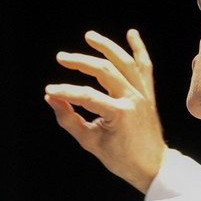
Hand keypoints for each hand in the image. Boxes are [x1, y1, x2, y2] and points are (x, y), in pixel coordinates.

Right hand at [43, 29, 165, 192]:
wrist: (152, 166)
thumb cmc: (120, 159)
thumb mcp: (90, 142)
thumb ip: (69, 119)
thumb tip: (51, 99)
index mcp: (120, 114)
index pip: (87, 96)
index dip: (66, 92)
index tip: (49, 91)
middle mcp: (133, 99)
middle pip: (105, 71)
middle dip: (81, 62)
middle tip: (62, 57)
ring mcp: (143, 95)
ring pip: (125, 63)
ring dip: (107, 46)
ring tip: (89, 36)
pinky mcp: (148, 94)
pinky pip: (145, 67)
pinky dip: (140, 50)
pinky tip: (132, 33)